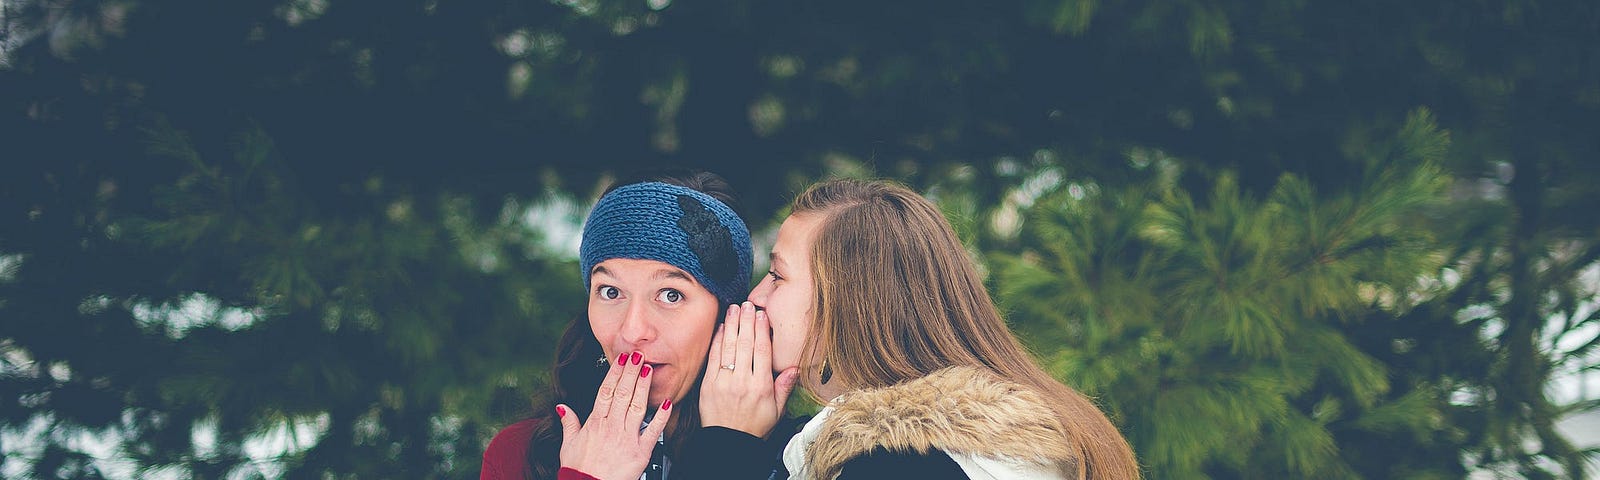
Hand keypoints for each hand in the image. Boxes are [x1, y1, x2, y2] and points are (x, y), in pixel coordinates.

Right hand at [557, 351, 671, 479]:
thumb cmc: (579, 471)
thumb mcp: (568, 445)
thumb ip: (568, 423)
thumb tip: (562, 407)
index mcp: (595, 423)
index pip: (606, 391)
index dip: (614, 373)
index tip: (620, 359)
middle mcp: (611, 427)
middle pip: (622, 393)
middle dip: (630, 372)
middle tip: (638, 355)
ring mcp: (627, 438)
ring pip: (636, 406)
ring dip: (643, 387)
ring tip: (648, 369)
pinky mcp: (640, 452)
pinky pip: (653, 430)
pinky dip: (661, 416)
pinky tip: (667, 402)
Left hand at [699, 302, 799, 437]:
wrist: (729, 443)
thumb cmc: (754, 427)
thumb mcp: (777, 411)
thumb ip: (784, 387)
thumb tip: (794, 367)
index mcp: (761, 387)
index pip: (762, 351)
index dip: (762, 330)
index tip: (762, 315)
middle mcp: (742, 381)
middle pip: (745, 344)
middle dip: (747, 321)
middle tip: (748, 304)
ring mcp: (724, 382)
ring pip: (729, 347)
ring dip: (732, 325)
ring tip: (735, 308)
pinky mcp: (708, 384)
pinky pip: (714, 357)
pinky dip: (718, 340)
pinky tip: (722, 327)